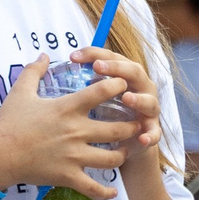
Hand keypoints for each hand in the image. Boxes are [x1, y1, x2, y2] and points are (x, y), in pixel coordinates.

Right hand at [0, 57, 140, 198]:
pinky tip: (112, 191)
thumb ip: (34, 71)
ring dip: (123, 155)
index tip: (124, 85)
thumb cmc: (8, 122)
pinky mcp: (68, 176)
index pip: (102, 92)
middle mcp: (76, 132)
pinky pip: (93, 188)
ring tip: (124, 150)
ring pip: (112, 159)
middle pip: (117, 129)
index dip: (118, 86)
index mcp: (67, 109)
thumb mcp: (20, 92)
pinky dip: (105, 192)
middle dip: (132, 126)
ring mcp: (74, 156)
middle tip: (136, 123)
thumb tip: (44, 55)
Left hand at [76, 45, 164, 172]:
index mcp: (124, 76)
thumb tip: (44, 58)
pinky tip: (141, 138)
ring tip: (127, 99)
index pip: (112, 58)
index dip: (94, 54)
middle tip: (98, 67)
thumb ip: (75, 79)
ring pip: (149, 102)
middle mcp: (139, 89)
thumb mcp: (87, 97)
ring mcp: (147, 111)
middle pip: (134, 72)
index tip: (74, 56)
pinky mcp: (150, 132)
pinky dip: (150, 135)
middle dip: (117, 69)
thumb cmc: (103, 115)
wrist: (124, 145)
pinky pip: (154, 133)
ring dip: (139, 100)